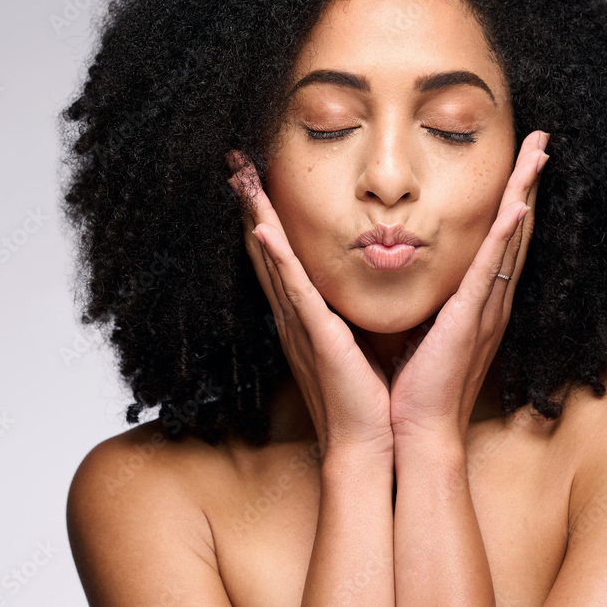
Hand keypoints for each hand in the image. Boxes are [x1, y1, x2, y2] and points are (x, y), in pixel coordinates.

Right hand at [225, 150, 393, 457]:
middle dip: (252, 204)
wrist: (369, 442)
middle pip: (266, 249)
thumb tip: (358, 289)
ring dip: (256, 216)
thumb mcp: (357, 342)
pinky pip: (294, 291)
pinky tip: (264, 229)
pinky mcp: (317, 336)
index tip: (259, 179)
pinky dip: (277, 259)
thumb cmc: (367, 397)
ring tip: (242, 178)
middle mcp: (295, 315)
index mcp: (306, 315)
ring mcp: (301, 324)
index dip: (266, 216)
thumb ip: (349, 313)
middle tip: (236, 163)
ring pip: (273, 259)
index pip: (281, 256)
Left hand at [388, 130, 549, 445]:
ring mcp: (485, 309)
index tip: (519, 161)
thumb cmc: (416, 387)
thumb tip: (414, 275)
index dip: (512, 197)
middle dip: (528, 181)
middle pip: (516, 228)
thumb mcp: (422, 331)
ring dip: (525, 192)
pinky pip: (492, 269)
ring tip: (539, 153)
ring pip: (511, 238)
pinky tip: (517, 204)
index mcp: (479, 302)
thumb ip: (428, 302)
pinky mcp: (470, 320)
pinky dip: (505, 235)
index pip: (501, 239)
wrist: (417, 432)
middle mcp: (491, 300)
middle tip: (542, 140)